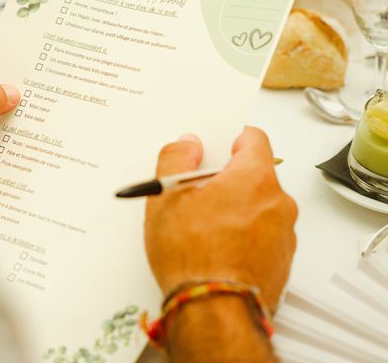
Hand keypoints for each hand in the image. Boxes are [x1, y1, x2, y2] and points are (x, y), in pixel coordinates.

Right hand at [144, 127, 296, 311]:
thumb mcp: (166, 196)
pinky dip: (242, 236)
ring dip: (234, 210)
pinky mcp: (281, 260)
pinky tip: (214, 250)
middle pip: (252, 175)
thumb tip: (188, 145)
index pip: (253, 138)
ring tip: (200, 229)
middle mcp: (278, 203)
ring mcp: (283, 234)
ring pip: (256, 207)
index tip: (211, 150)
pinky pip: (260, 235)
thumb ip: (176, 157)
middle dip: (225, 181)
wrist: (213, 312)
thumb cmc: (193, 256)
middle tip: (195, 196)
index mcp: (255, 179)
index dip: (228, 140)